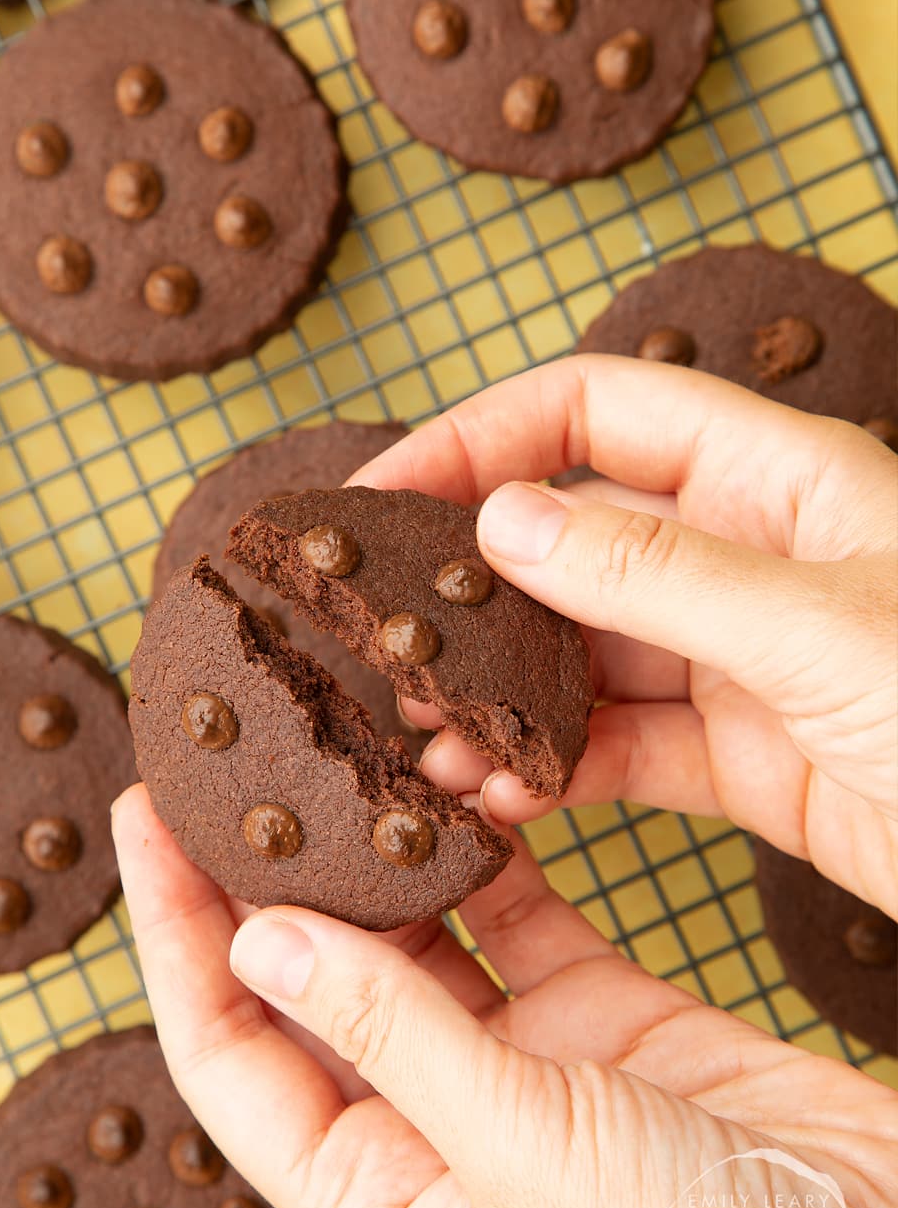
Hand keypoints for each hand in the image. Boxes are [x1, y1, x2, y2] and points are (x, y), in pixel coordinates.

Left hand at [113, 785, 897, 1207]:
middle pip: (315, 983)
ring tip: (332, 752)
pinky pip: (525, 917)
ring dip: (376, 855)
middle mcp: (440, 1126)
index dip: (177, 939)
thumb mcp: (521, 1151)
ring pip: (419, 938)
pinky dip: (492, 853)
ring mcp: (526, 1066)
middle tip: (224, 766)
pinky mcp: (607, 1015)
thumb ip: (393, 1036)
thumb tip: (260, 941)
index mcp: (386, 1193)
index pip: (235, 1054)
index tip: (147, 823)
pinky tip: (458, 784)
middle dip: (260, 879)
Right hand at [351, 355, 897, 916]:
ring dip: (500, 696)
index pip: (594, 412)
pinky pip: (614, 748)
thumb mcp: (824, 627)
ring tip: (431, 744)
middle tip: (388, 645)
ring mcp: (735, 659)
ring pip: (578, 656)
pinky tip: (497, 796)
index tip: (382, 493)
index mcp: (776, 478)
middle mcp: (744, 556)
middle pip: (569, 540)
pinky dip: (549, 770)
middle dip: (471, 590)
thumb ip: (658, 576)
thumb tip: (508, 521)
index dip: (480, 436)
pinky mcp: (736, 758)